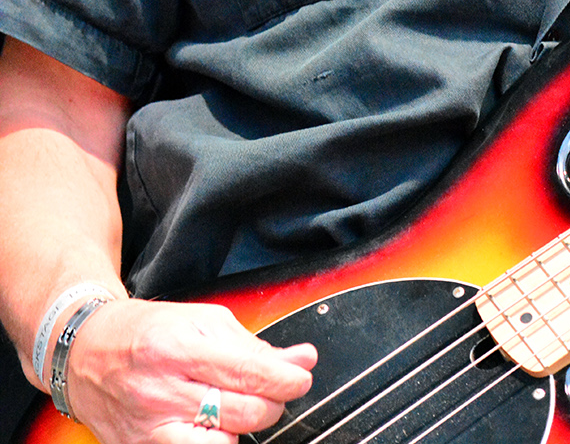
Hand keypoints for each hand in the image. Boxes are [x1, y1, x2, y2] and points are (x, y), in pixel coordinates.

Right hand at [63, 297, 316, 443]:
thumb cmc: (146, 331)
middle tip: (272, 389)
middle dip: (272, 402)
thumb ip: (252, 344)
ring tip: (238, 406)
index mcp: (179, 346)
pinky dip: (215, 442)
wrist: (87, 352)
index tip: (301, 376)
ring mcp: (150, 429)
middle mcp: (162, 391)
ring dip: (244, 428)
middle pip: (244, 413)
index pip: (250, 372)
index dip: (286, 379)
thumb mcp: (202, 320)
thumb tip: (299, 360)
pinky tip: (212, 425)